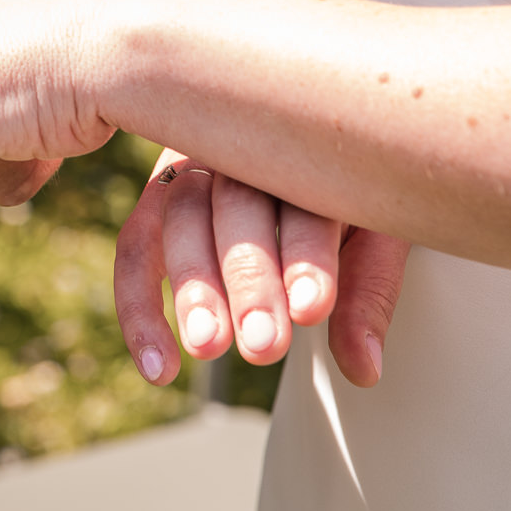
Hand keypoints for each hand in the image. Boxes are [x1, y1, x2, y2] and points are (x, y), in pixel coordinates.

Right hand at [113, 148, 407, 387]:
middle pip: (237, 206)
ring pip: (181, 221)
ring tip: (209, 349)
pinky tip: (161, 368)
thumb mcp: (374, 233)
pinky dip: (140, 310)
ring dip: (194, 290)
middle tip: (265, 345)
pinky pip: (135, 251)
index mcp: (308, 146)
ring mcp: (194, 168)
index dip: (306, 254)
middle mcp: (244, 148)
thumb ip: (366, 294)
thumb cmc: (344, 191)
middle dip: (249, 281)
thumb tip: (362, 370)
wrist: (315, 139)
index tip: (312, 309)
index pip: (305, 196)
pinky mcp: (159, 201)